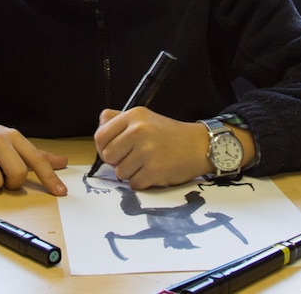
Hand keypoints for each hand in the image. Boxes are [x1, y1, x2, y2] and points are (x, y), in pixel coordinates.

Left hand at [93, 106, 212, 189]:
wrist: (200, 146)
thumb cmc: (170, 134)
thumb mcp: (144, 118)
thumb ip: (119, 119)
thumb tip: (100, 123)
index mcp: (134, 116)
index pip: (100, 136)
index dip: (103, 147)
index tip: (114, 151)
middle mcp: (139, 131)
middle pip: (107, 156)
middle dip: (117, 162)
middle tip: (133, 159)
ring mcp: (147, 151)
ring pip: (119, 172)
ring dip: (131, 173)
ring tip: (146, 164)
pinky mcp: (155, 170)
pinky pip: (134, 183)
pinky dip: (142, 182)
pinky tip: (154, 172)